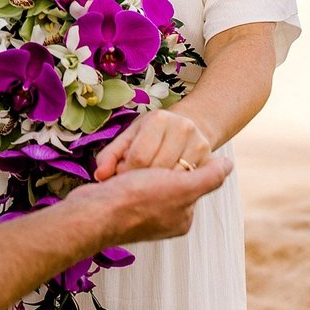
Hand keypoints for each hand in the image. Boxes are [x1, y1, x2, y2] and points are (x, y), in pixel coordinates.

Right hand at [67, 154, 231, 244]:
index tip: (165, 158)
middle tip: (143, 161)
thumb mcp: (181, 187)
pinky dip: (120, 171)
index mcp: (180, 219)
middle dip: (154, 165)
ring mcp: (139, 216)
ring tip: (125, 166)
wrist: (92, 214)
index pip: (187, 179)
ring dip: (135, 166)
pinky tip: (113, 170)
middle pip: (165, 178)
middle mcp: (162, 220)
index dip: (177, 163)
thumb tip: (228, 164)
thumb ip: (209, 177)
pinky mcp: (118, 207)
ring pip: (143, 176)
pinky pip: (124, 181)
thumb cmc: (137, 200)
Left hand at [93, 110, 211, 181]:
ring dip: (160, 188)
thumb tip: (100, 175)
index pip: (140, 156)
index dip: (127, 172)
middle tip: (136, 183)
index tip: (123, 177)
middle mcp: (183, 128)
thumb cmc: (151, 135)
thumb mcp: (129, 138)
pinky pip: (190, 185)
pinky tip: (166, 189)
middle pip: (158, 169)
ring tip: (150, 185)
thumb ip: (111, 156)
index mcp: (159, 119)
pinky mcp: (210, 160)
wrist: (186, 127)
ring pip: (175, 180)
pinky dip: (175, 190)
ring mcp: (200, 144)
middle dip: (142, 181)